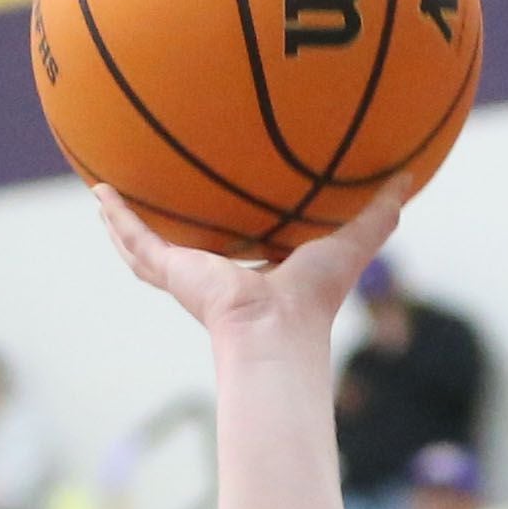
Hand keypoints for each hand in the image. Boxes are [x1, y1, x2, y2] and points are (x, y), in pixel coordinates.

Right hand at [91, 176, 403, 344]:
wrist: (277, 332)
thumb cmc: (316, 299)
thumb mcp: (351, 241)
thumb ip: (378, 212)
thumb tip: (409, 176)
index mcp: (255, 273)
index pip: (239, 242)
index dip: (232, 220)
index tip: (224, 193)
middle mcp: (217, 275)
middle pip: (185, 245)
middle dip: (170, 221)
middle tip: (153, 188)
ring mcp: (189, 276)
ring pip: (149, 246)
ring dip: (126, 222)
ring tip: (104, 193)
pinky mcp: (171, 272)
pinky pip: (136, 241)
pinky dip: (116, 217)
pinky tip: (98, 190)